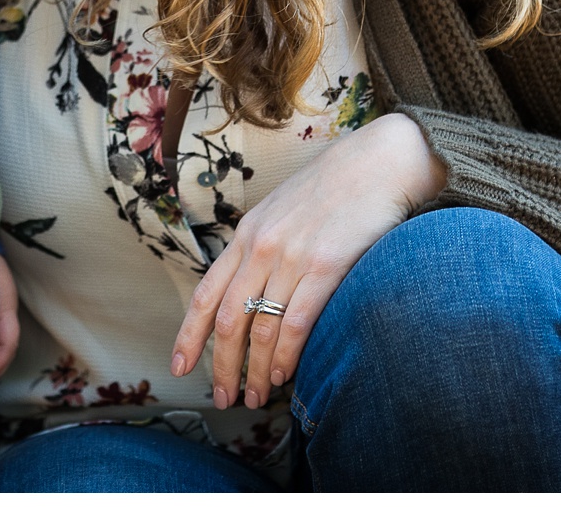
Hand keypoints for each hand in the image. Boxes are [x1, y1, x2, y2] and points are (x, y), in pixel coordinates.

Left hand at [171, 112, 446, 409]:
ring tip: (256, 397)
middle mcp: (262, 247)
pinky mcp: (326, 266)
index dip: (190, 336)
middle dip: (222, 366)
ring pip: (262, 328)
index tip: (182, 367)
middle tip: (225, 399)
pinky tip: (285, 376)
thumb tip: (252, 292)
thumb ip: (263, 247)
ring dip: (256, 371)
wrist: (378, 161)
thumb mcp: (282, 210)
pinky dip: (287, 355)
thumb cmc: (335, 188)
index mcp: (247, 234)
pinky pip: (297, 322)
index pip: (206, 294)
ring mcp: (292, 256)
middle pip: (229, 320)